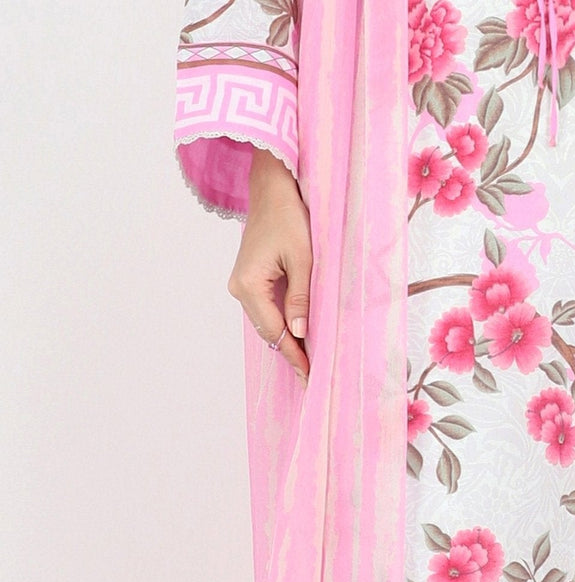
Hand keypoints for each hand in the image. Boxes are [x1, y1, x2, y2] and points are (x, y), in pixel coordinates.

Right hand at [228, 148, 311, 381]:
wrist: (272, 188)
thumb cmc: (289, 216)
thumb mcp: (303, 259)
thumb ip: (301, 298)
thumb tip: (300, 333)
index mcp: (249, 285)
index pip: (274, 331)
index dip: (293, 354)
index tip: (309, 374)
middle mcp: (239, 289)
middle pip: (266, 331)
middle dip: (289, 352)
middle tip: (311, 376)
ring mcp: (241, 285)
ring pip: (265, 322)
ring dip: (285, 339)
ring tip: (307, 360)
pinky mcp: (248, 280)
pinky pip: (265, 310)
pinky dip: (281, 324)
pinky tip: (297, 336)